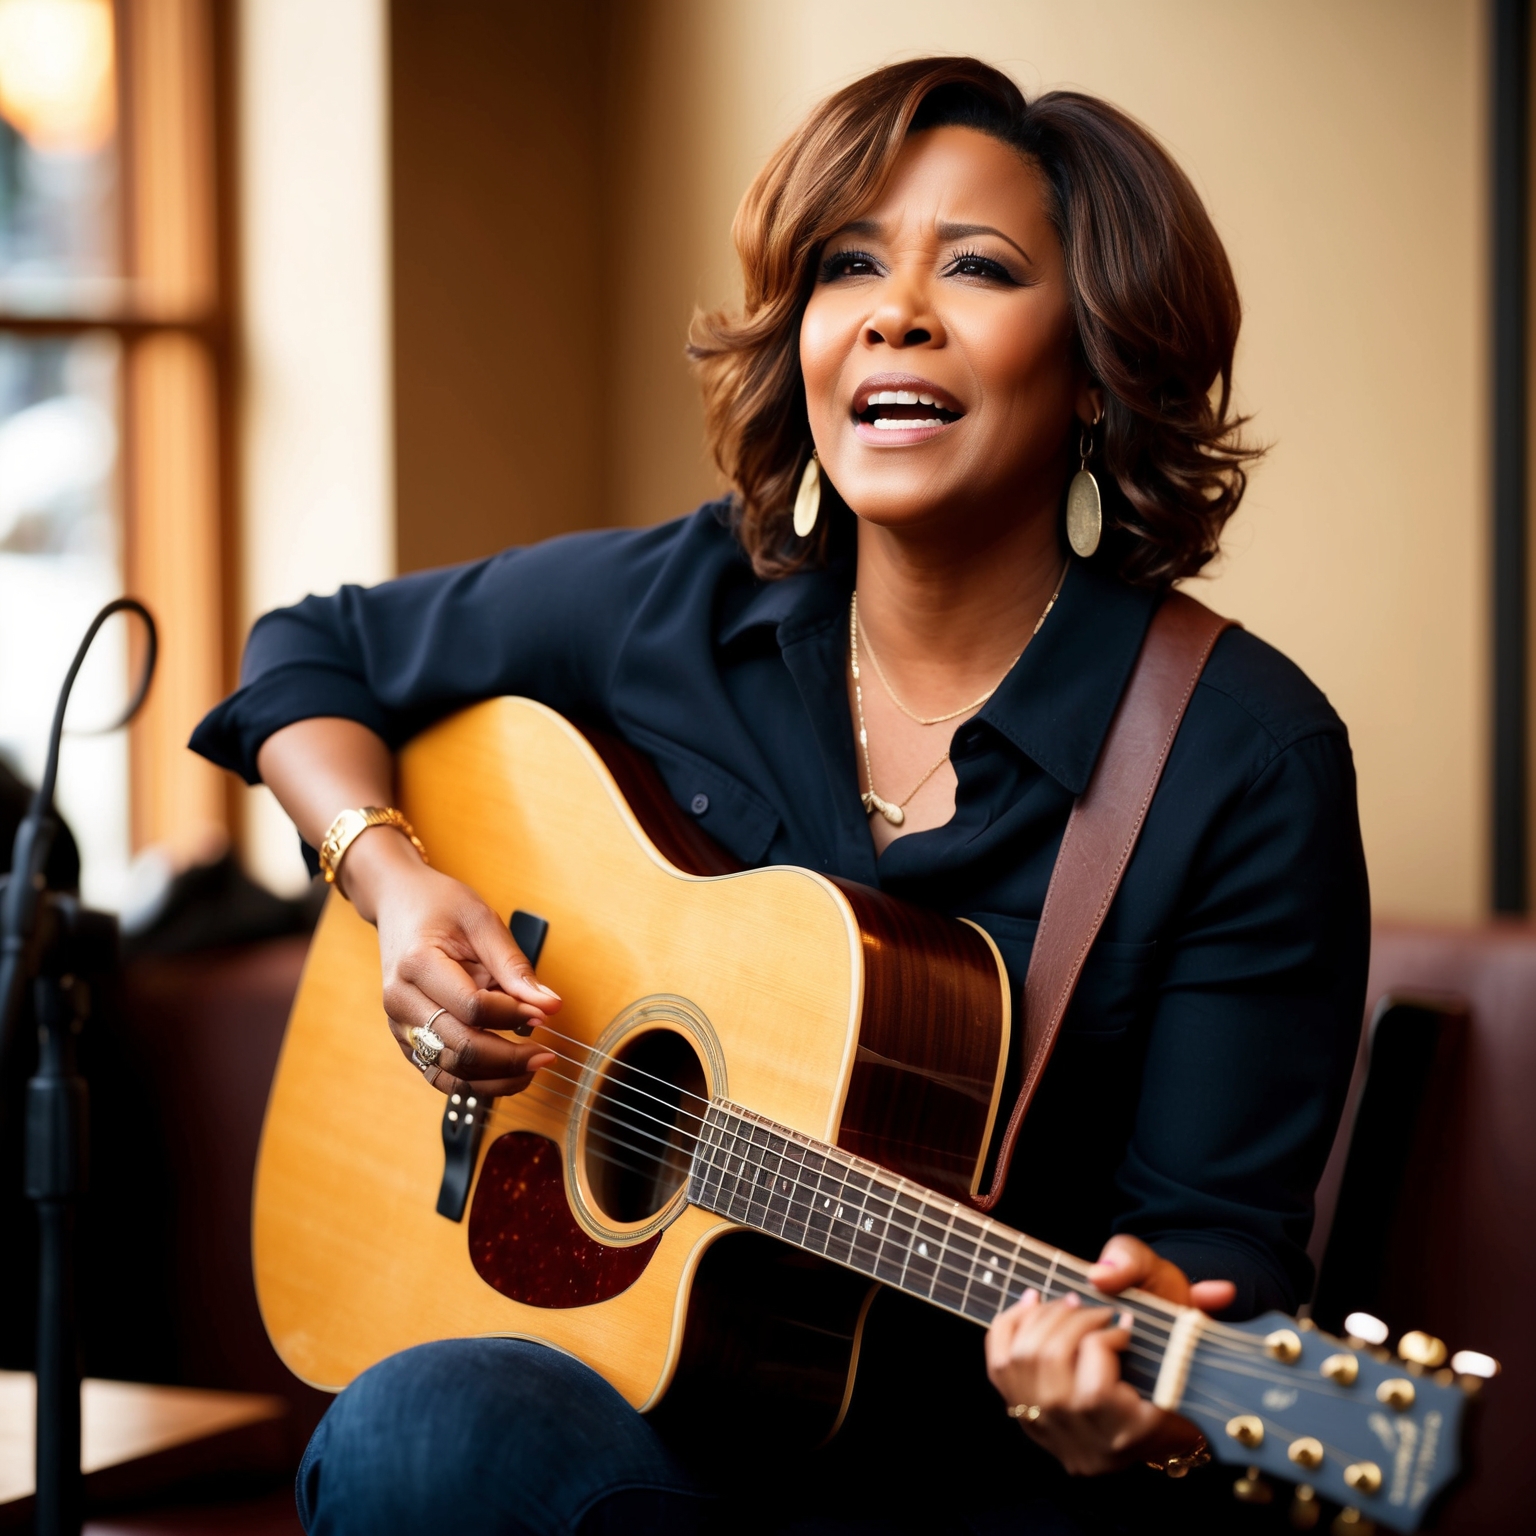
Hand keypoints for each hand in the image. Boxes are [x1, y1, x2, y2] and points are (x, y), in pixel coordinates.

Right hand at [344, 827, 562, 1097]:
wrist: (398, 903)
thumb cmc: (440, 906)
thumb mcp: (483, 922)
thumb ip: (514, 967)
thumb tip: (549, 1005)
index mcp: (417, 964)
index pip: (471, 1008)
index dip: (512, 1016)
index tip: (544, 1013)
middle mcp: (401, 1001)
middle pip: (460, 1048)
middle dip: (509, 1058)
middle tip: (546, 1055)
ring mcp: (400, 1025)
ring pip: (450, 1072)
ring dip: (495, 1079)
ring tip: (531, 1067)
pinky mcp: (407, 1040)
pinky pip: (439, 1076)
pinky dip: (475, 1084)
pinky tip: (506, 1075)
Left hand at [984, 1234, 1235, 1475]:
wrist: (1163, 1410)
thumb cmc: (1176, 1362)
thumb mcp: (1182, 1325)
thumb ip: (1143, 1280)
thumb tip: (1101, 1275)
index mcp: (1130, 1435)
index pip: (1095, 1390)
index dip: (1103, 1339)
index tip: (1123, 1324)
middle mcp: (1082, 1443)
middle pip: (1051, 1364)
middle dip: (1071, 1319)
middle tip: (1094, 1309)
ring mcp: (1050, 1433)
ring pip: (1021, 1361)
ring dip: (1043, 1318)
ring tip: (1069, 1304)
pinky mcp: (1027, 1418)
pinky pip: (999, 1366)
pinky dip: (1010, 1325)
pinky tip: (1032, 1303)